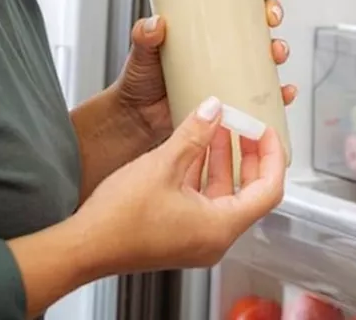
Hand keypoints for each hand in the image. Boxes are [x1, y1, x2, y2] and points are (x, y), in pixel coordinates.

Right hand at [74, 97, 286, 272]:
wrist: (83, 247)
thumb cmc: (118, 221)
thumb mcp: (162, 165)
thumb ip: (194, 134)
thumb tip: (214, 109)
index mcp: (220, 228)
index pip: (269, 189)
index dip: (272, 154)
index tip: (265, 130)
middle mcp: (214, 239)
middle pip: (250, 192)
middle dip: (248, 155)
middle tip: (244, 125)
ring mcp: (196, 239)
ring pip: (225, 195)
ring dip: (223, 160)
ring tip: (217, 127)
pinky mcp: (179, 235)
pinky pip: (204, 201)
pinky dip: (203, 174)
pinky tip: (192, 148)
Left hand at [116, 0, 293, 137]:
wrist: (138, 120)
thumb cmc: (140, 81)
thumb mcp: (141, 52)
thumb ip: (144, 36)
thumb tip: (155, 23)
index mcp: (201, 24)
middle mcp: (220, 44)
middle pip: (257, 20)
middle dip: (271, 13)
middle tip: (270, 17)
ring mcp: (229, 69)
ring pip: (266, 53)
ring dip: (278, 49)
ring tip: (275, 53)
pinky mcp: (234, 96)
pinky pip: (265, 93)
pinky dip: (280, 92)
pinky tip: (284, 91)